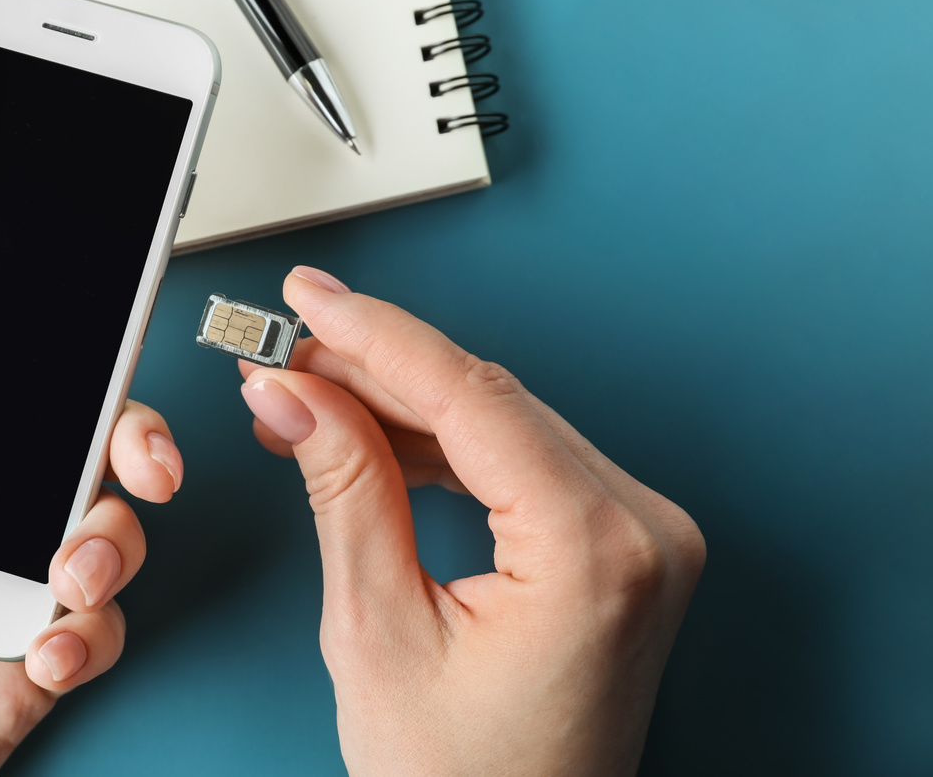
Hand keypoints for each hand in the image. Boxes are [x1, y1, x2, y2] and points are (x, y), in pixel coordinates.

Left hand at [0, 320, 182, 775]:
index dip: (34, 378)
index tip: (77, 363)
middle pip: (63, 464)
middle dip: (127, 444)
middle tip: (144, 463)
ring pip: (97, 541)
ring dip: (113, 542)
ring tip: (72, 574)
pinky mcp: (16, 681)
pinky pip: (90, 637)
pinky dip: (90, 637)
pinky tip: (48, 654)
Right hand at [239, 268, 705, 776]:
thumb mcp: (379, 630)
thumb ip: (344, 489)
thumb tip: (299, 396)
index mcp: (595, 552)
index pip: (470, 397)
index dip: (375, 336)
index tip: (310, 301)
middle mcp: (642, 531)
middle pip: (488, 400)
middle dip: (377, 370)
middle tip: (289, 355)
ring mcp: (642, 537)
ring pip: (504, 423)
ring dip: (404, 404)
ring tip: (311, 400)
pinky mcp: (621, 547)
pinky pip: (525, 463)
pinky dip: (447, 447)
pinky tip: (376, 438)